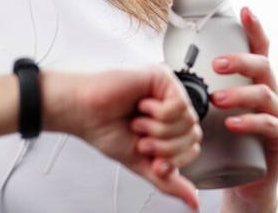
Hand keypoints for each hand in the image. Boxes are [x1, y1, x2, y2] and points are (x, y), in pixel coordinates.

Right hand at [59, 65, 202, 209]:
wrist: (84, 112)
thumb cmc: (104, 130)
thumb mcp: (141, 163)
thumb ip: (168, 181)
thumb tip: (193, 201)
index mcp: (168, 124)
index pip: (192, 147)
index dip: (173, 158)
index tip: (150, 157)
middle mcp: (171, 106)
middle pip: (193, 135)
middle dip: (164, 145)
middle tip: (141, 138)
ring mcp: (168, 91)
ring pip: (188, 121)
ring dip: (158, 129)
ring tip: (138, 122)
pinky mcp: (163, 77)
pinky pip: (180, 105)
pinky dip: (158, 113)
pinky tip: (141, 106)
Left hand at [215, 7, 277, 212]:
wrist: (245, 178)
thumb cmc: (227, 138)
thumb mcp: (215, 108)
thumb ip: (202, 87)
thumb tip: (166, 66)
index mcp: (258, 81)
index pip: (260, 49)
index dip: (254, 29)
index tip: (245, 10)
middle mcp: (273, 93)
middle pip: (263, 67)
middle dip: (240, 61)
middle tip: (216, 64)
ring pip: (265, 95)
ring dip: (239, 94)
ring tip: (216, 99)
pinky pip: (269, 126)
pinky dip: (250, 122)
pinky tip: (233, 123)